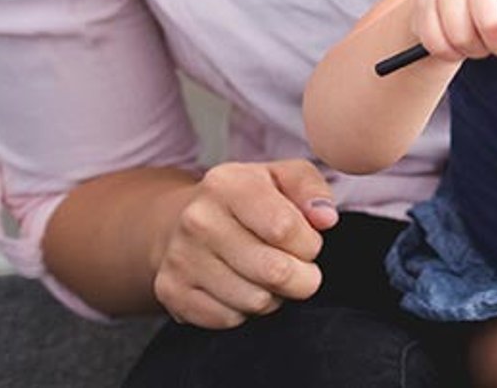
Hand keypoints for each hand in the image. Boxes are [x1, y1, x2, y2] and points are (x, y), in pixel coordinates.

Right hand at [152, 159, 338, 328]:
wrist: (182, 221)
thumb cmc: (247, 200)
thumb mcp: (282, 177)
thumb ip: (311, 188)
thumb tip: (325, 218)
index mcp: (227, 183)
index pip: (285, 229)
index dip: (309, 243)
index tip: (307, 242)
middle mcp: (198, 219)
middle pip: (274, 270)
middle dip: (301, 277)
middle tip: (298, 268)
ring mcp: (180, 257)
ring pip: (255, 300)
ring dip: (274, 295)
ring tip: (267, 275)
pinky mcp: (171, 291)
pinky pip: (229, 319)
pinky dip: (245, 310)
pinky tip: (242, 286)